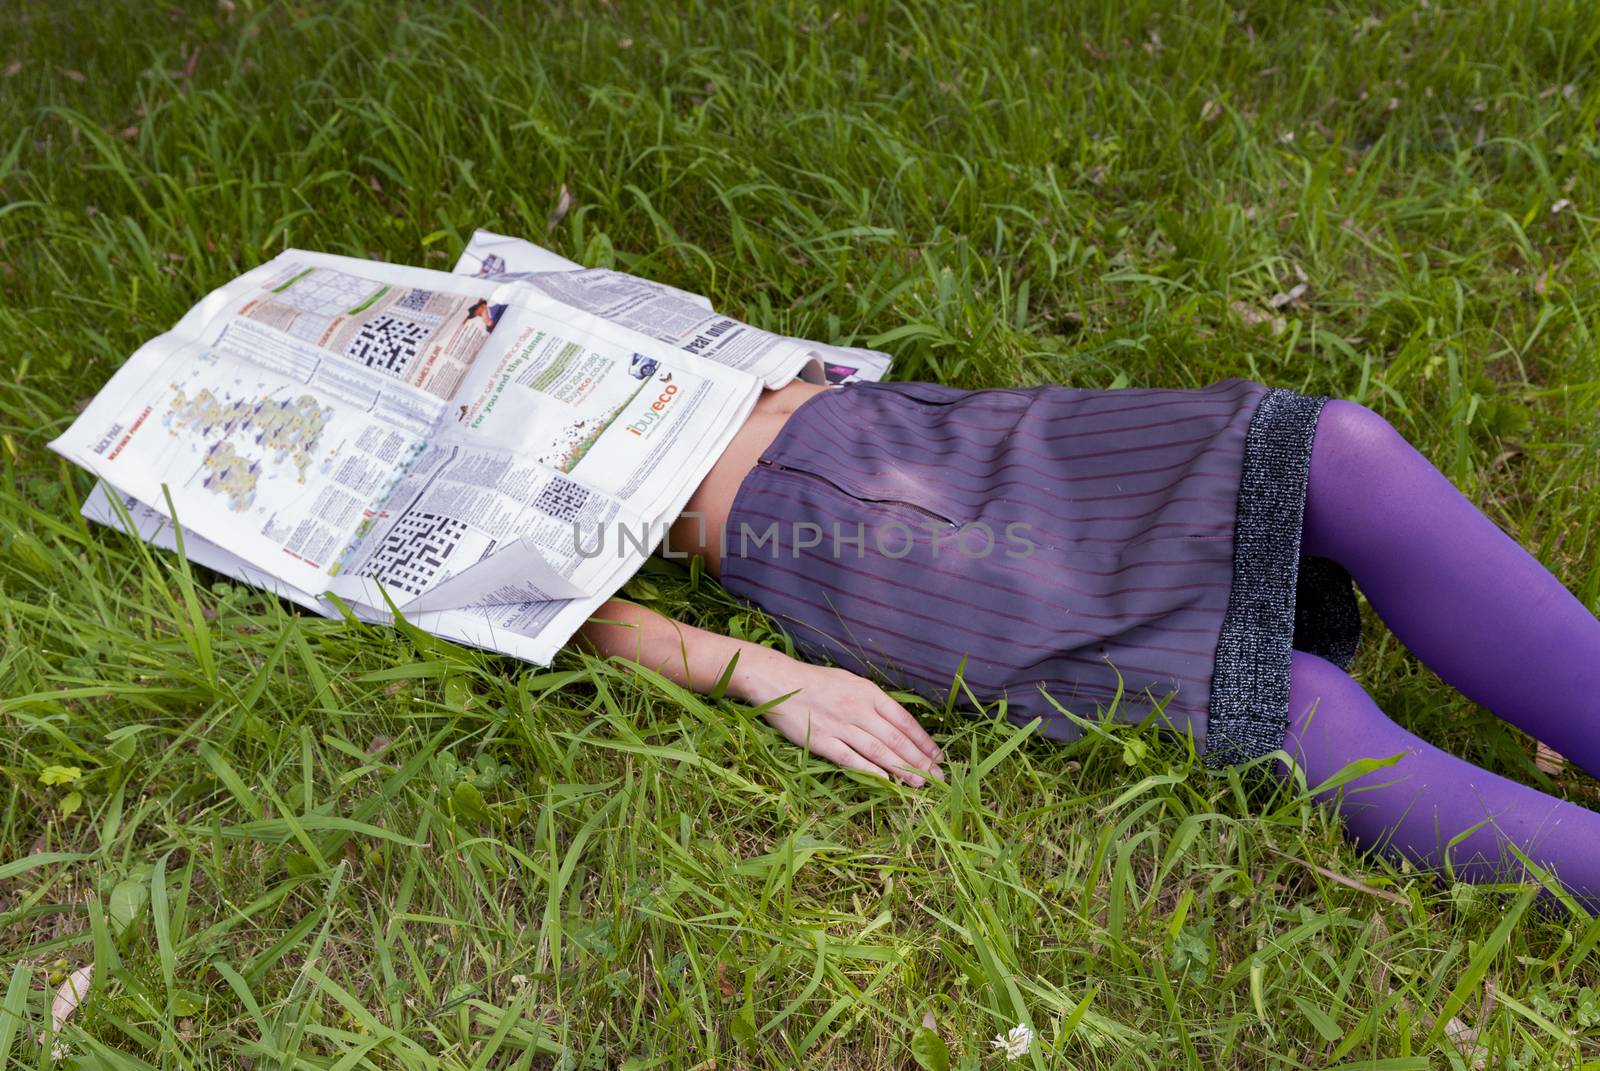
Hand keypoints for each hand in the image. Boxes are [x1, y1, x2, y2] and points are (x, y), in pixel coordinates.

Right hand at [738, 654, 944, 786]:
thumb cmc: (816, 681)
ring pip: (878, 751)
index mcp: (868, 692)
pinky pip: (851, 759)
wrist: (779, 682)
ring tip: (920, 782)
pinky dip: (871, 771)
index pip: (904, 720)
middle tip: (937, 776)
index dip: (923, 740)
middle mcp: (859, 709)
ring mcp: (841, 727)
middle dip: (920, 759)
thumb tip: (896, 721)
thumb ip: (873, 700)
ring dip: (902, 768)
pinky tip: (887, 780)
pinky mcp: (823, 742)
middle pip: (896, 739)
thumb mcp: (851, 681)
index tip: (937, 754)